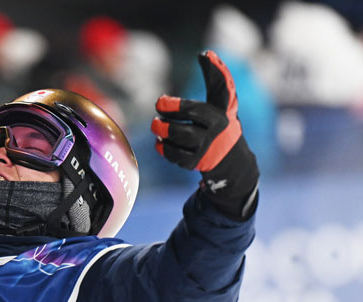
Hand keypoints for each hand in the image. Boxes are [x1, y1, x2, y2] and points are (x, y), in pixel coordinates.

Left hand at [151, 50, 258, 218]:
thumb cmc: (218, 124)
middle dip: (174, 106)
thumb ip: (214, 80)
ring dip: (164, 129)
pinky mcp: (196, 162)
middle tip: (159, 103)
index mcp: (224, 109)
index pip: (222, 87)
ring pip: (182, 134)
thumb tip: (205, 53)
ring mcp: (207, 146)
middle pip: (195, 112)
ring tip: (156, 125)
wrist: (231, 162)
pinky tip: (160, 142)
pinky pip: (174, 153)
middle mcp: (218, 126)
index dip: (216, 69)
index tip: (205, 54)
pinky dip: (163, 147)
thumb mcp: (221, 104)